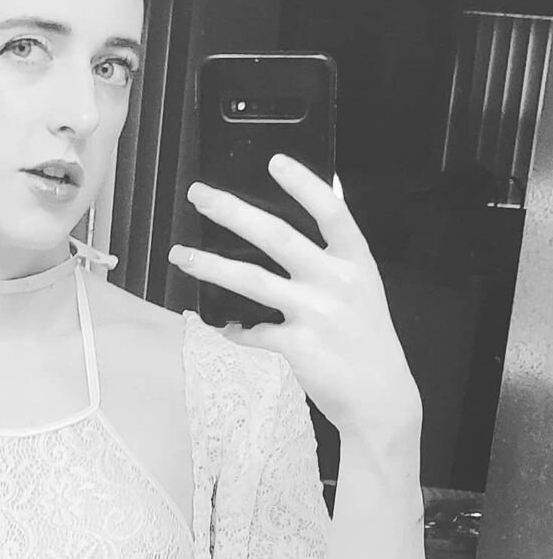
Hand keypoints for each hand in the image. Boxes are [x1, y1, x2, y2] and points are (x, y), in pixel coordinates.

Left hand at [168, 153, 419, 444]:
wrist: (379, 397)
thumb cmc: (365, 339)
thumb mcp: (363, 288)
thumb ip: (335, 255)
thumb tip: (306, 214)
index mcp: (355, 262)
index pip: (331, 212)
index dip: (304, 184)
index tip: (274, 161)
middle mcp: (336, 282)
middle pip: (276, 236)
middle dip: (232, 211)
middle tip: (198, 195)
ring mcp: (315, 314)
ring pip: (251, 280)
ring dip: (210, 265)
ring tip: (180, 255)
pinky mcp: (296, 346)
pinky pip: (249, 331)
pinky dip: (229, 327)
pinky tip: (215, 323)